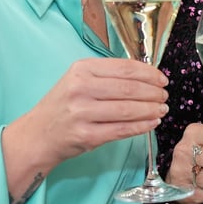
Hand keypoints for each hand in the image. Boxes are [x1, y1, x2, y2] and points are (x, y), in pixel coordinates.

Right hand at [2, 58, 168, 195]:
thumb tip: (146, 75)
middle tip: (165, 96)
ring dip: (150, 109)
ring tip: (162, 109)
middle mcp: (81, 88)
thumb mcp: (79, 80)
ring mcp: (82, 112)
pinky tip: (152, 123)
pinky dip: (141, 126)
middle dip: (153, 93)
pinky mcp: (86, 135)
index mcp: (82, 69)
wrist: (37, 135)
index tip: (162, 79)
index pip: (125, 68)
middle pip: (129, 88)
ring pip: (128, 109)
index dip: (149, 74)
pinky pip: (122, 130)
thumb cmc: (63, 105)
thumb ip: (107, 75)